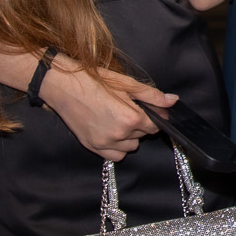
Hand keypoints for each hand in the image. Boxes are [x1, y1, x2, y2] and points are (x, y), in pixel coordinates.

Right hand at [44, 62, 173, 161]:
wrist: (62, 85)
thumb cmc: (94, 80)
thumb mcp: (126, 84)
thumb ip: (152, 95)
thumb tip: (173, 101)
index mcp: (130, 119)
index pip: (156, 125)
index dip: (156, 116)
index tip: (149, 108)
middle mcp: (119, 135)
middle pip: (143, 135)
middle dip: (141, 123)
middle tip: (128, 108)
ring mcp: (104, 144)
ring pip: (131, 146)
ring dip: (130, 136)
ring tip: (119, 118)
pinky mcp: (92, 147)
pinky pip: (115, 155)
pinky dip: (118, 147)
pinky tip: (112, 131)